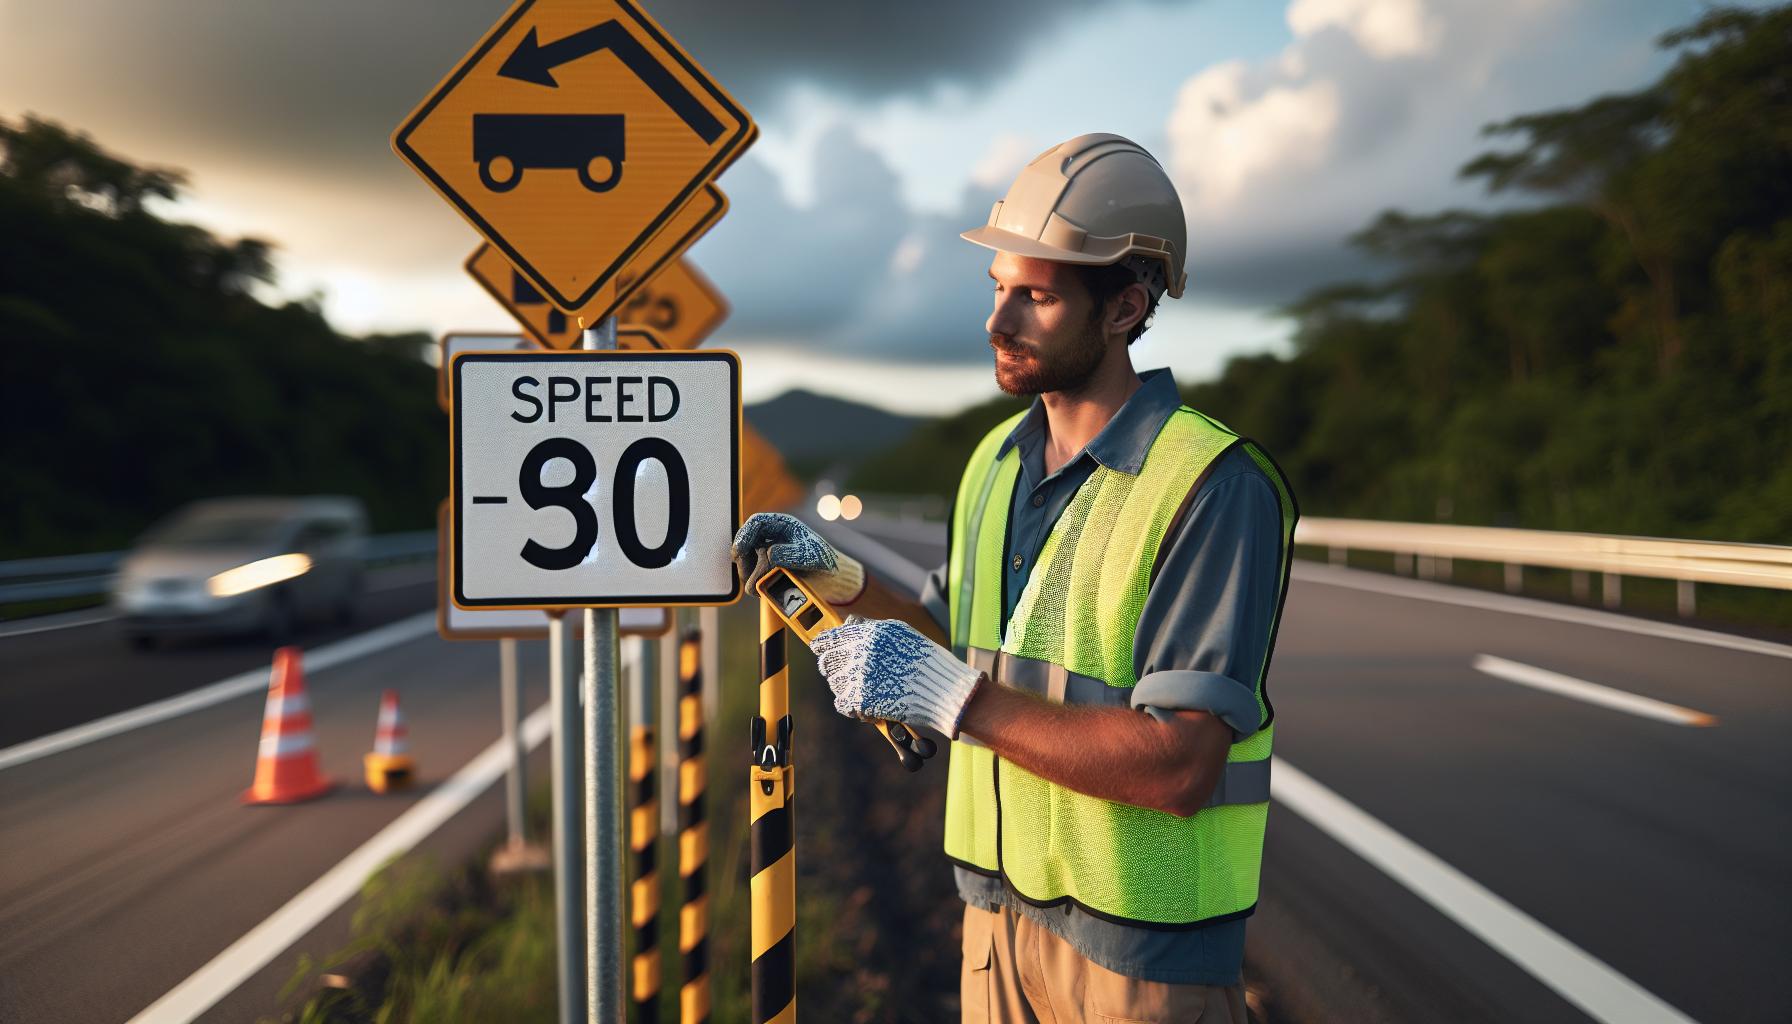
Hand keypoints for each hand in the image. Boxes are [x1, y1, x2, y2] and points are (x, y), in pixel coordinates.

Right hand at [732, 512, 864, 604]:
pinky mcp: (765, 566)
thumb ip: (792, 554)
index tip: (738, 553)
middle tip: (747, 576)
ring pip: (746, 559)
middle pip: (746, 541)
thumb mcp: (811, 556)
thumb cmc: (822, 560)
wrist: (829, 577)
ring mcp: (766, 550)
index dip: (744, 536)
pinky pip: (752, 573)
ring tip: (761, 587)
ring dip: (749, 573)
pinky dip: (754, 582)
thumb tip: (770, 554)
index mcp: (783, 524)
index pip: (756, 523)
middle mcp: (771, 535)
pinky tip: (762, 589)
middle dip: (744, 559)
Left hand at [810, 617, 983, 738]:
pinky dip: (853, 707)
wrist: (943, 690)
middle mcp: (860, 654)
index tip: (821, 651)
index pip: (828, 639)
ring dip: (847, 688)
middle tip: (851, 675)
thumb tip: (847, 622)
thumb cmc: (925, 659)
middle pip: (827, 663)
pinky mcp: (863, 701)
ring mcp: (860, 678)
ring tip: (869, 689)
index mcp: (868, 634)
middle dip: (836, 669)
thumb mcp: (899, 631)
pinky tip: (869, 704)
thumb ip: (869, 626)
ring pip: (835, 685)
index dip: (822, 646)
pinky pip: (843, 705)